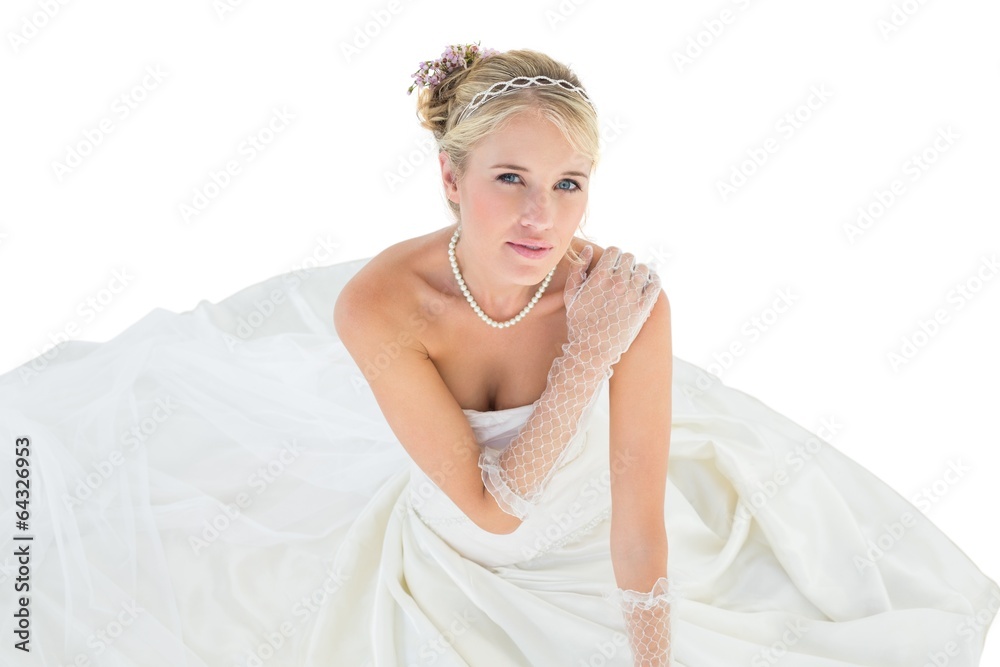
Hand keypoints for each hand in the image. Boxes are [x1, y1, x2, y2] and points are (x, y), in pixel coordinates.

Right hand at [562, 245, 660, 373]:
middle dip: (625, 263)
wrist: (592, 350)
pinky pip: (655, 283)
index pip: (614, 251)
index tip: (612, 264)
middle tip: (623, 273)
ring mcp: (632, 294)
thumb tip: (588, 250)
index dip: (613, 256)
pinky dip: (653, 280)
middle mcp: (617, 283)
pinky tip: (647, 284)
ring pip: (644, 269)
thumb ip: (577, 270)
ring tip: (634, 280)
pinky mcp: (643, 307)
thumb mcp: (570, 295)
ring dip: (639, 272)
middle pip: (629, 258)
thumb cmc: (579, 323)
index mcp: (599, 277)